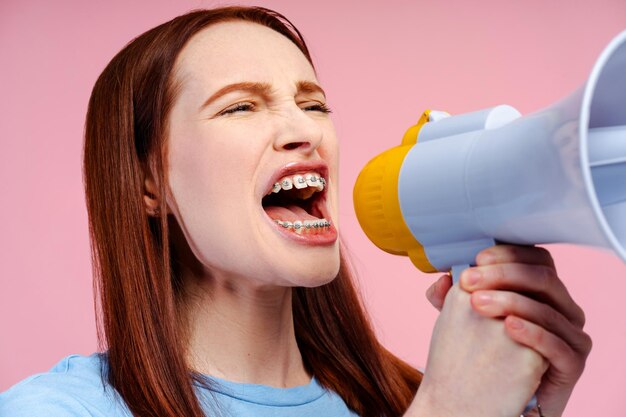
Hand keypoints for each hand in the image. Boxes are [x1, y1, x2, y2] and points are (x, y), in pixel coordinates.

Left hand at [426, 245, 591, 416]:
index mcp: (543, 289)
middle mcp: (563, 307)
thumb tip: (441, 281)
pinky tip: (506, 326)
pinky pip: (556, 343)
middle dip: (502, 274)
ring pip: (547, 308)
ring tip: (476, 302)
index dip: (507, 254)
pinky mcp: (572, 362)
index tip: (476, 259)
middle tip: (468, 280)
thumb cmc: (485, 352)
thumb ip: (453, 298)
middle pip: (543, 278)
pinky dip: (531, 332)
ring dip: (509, 301)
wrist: (497, 399)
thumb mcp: (466, 319)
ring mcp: (572, 333)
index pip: (534, 258)